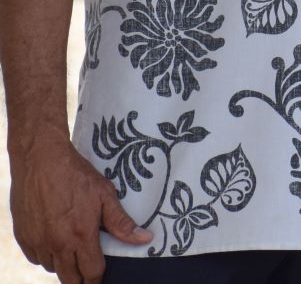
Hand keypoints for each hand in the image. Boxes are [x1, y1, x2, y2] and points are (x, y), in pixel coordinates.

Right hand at [10, 135, 152, 282]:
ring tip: (73, 253)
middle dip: (80, 279)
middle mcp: (56, 244)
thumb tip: (144, 239)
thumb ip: (122, 222)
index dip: (98, 279)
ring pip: (52, 268)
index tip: (101, 278)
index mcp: (80, 236)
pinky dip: (46, 255)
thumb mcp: (105, 195)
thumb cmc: (76, 175)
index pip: (91, 272)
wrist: (41, 160)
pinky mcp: (23, 236)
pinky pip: (35, 258)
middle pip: (69, 278)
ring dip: (63, 265)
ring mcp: (37, 241)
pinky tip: (55, 244)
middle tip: (88, 273)